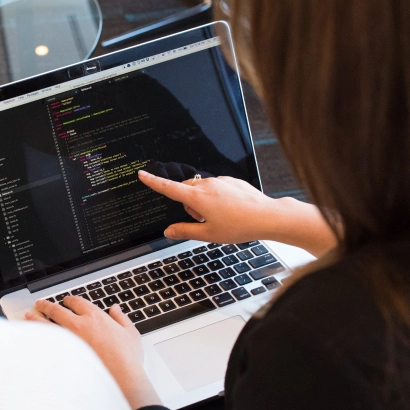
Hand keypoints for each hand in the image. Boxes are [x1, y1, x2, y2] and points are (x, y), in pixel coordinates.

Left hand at [26, 296, 161, 409]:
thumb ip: (121, 318)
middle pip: (57, 310)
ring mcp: (68, 340)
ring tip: (28, 315)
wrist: (120, 379)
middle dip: (47, 305)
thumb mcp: (130, 333)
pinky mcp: (62, 356)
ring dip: (36, 318)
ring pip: (46, 324)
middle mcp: (79, 325)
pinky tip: (31, 338)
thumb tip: (115, 309)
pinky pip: (45, 343)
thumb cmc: (126, 358)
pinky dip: (36, 338)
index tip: (66, 300)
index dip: (70, 300)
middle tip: (41, 303)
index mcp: (95, 317)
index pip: (78, 302)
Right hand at [138, 170, 337, 256]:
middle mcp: (207, 185)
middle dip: (188, 204)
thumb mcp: (208, 234)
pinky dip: (216, 198)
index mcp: (197, 198)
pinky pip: (216, 187)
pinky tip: (230, 210)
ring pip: (201, 189)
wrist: (266, 216)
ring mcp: (220, 181)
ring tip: (220, 217)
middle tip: (202, 220)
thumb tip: (169, 231)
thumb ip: (185, 231)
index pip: (169, 188)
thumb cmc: (239, 226)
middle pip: (186, 190)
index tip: (142, 174)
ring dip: (202, 202)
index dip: (153, 182)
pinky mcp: (231, 181)